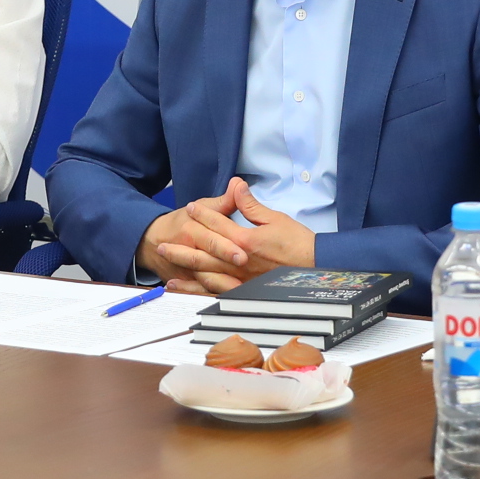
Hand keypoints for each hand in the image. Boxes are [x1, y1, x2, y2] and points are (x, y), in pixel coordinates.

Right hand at [138, 198, 242, 293]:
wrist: (152, 240)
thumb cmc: (183, 222)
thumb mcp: (202, 206)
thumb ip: (224, 201)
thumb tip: (240, 184)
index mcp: (192, 230)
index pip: (212, 239)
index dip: (227, 247)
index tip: (243, 254)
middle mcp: (188, 250)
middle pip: (207, 260)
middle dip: (224, 266)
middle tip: (243, 270)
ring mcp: (186, 268)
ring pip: (203, 279)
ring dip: (220, 284)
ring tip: (238, 289)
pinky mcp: (186, 281)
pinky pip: (198, 291)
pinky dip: (209, 295)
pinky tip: (225, 298)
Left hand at [140, 179, 310, 289]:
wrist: (316, 269)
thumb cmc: (299, 245)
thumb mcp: (276, 219)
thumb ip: (252, 206)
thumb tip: (237, 186)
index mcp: (245, 240)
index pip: (218, 224)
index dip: (203, 214)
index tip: (190, 208)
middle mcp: (238, 260)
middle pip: (204, 250)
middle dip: (183, 242)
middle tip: (163, 239)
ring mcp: (240, 278)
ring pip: (206, 271)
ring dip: (185, 265)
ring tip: (168, 262)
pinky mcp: (244, 291)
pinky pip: (216, 290)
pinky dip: (198, 288)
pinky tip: (186, 286)